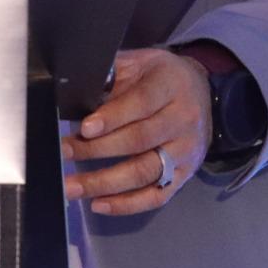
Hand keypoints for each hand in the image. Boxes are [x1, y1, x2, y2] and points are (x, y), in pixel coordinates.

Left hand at [62, 47, 212, 215]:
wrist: (202, 92)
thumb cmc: (160, 77)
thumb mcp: (140, 63)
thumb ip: (112, 74)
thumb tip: (76, 91)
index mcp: (170, 85)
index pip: (142, 102)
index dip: (112, 117)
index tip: (84, 129)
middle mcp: (183, 120)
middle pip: (140, 140)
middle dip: (98, 149)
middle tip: (65, 153)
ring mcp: (186, 151)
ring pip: (146, 172)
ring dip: (106, 183)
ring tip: (73, 187)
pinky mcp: (185, 175)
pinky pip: (157, 196)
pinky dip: (127, 204)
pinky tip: (99, 204)